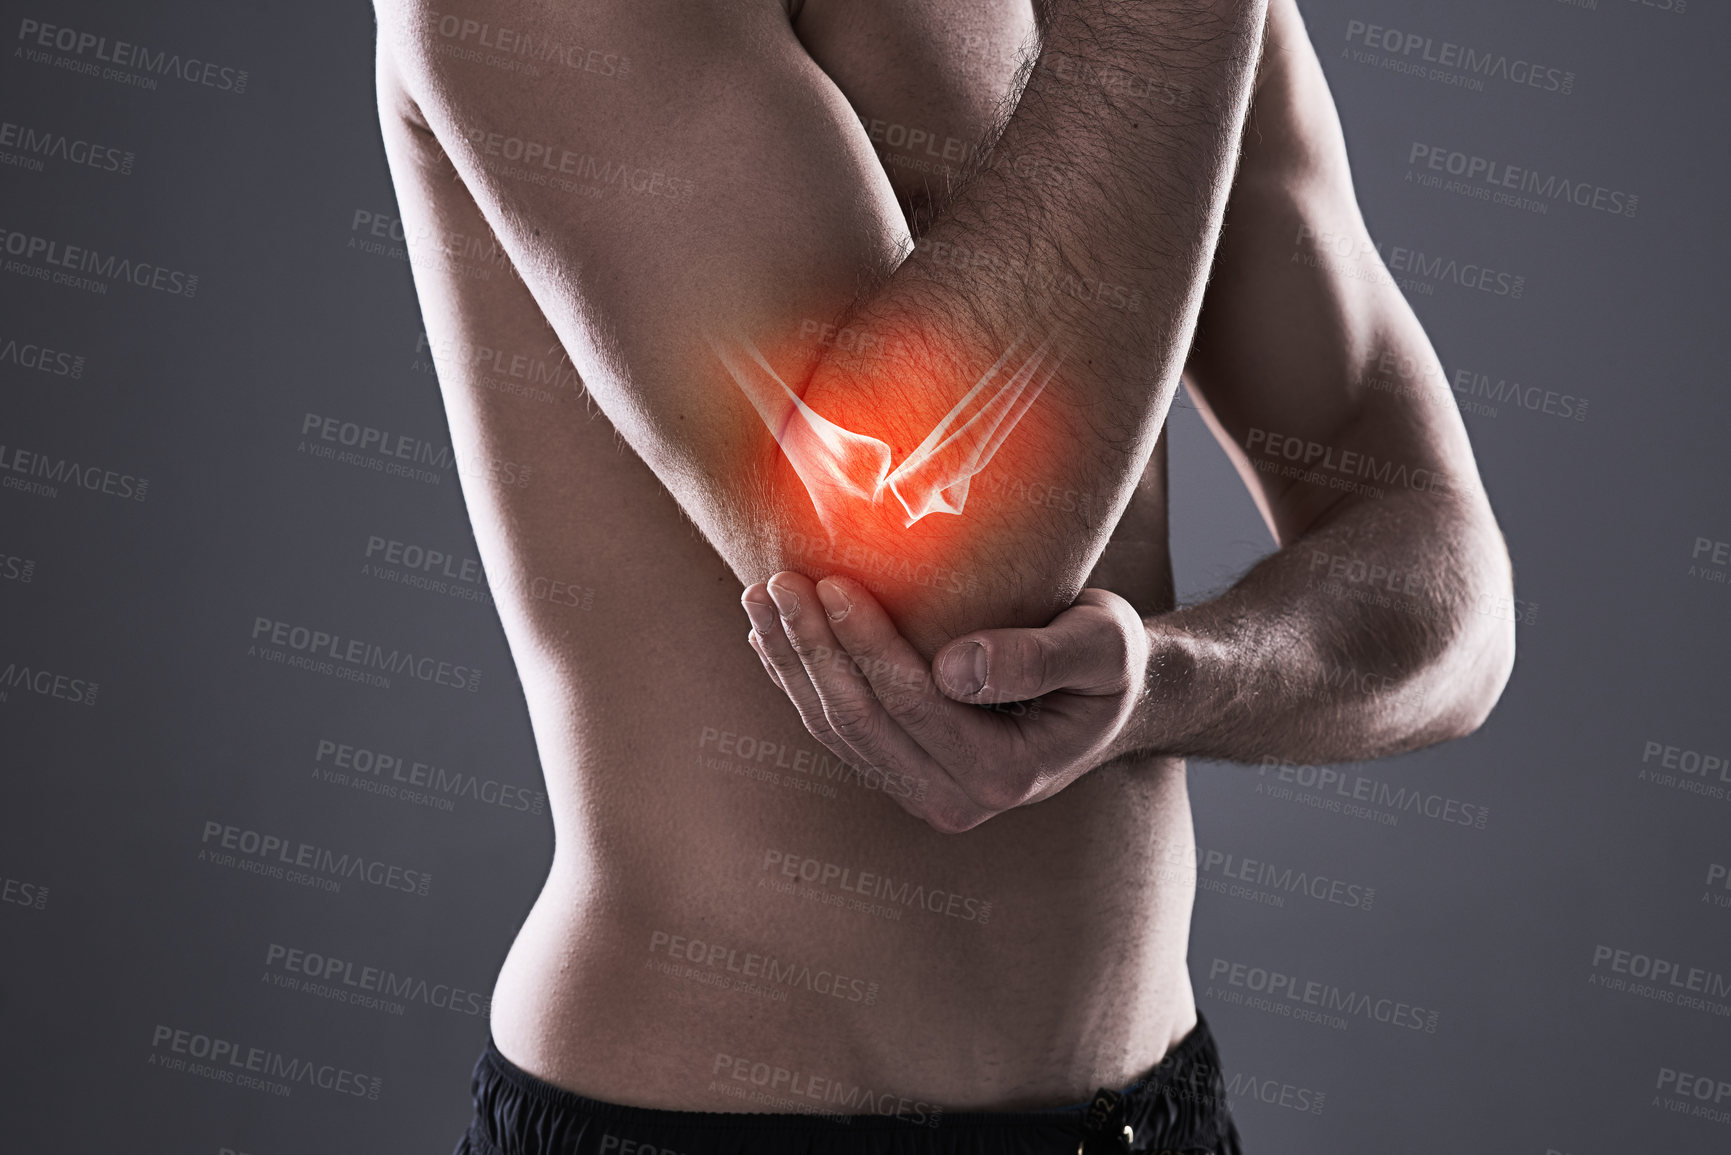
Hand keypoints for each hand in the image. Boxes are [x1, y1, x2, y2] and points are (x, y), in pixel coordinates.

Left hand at [741, 573, 1149, 831]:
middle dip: (810, 649)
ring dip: (792, 662)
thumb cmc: (1110, 660)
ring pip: (837, 729)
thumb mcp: (1102, 647)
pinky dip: (799, 681)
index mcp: (1006, 774)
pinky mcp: (902, 775)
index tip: (831, 580)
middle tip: (774, 581)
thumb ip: (1039, 658)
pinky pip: (837, 732)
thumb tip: (957, 668)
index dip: (865, 643)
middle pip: (861, 721)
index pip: (914, 702)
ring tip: (760, 597)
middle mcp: (958, 800)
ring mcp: (924, 792)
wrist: (1111, 697)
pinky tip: (770, 637)